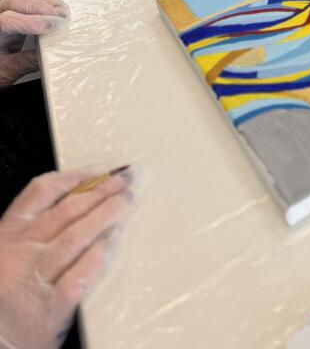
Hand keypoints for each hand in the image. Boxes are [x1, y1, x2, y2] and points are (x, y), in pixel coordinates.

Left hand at [0, 0, 68, 88]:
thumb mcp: (6, 71)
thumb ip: (25, 63)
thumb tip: (48, 56)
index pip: (9, 20)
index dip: (32, 22)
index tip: (51, 28)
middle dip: (43, 8)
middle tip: (61, 19)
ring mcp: (4, 5)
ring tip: (61, 11)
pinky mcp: (13, 2)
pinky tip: (54, 3)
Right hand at [0, 168, 132, 348]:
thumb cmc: (6, 297)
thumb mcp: (8, 254)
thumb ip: (35, 228)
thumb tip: (84, 196)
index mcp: (8, 234)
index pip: (42, 190)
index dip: (76, 175)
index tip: (102, 169)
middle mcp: (21, 252)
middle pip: (69, 209)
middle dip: (102, 190)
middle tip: (128, 180)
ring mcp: (35, 278)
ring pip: (78, 235)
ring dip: (107, 214)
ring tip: (128, 202)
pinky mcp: (50, 308)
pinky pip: (81, 274)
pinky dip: (100, 256)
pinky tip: (113, 244)